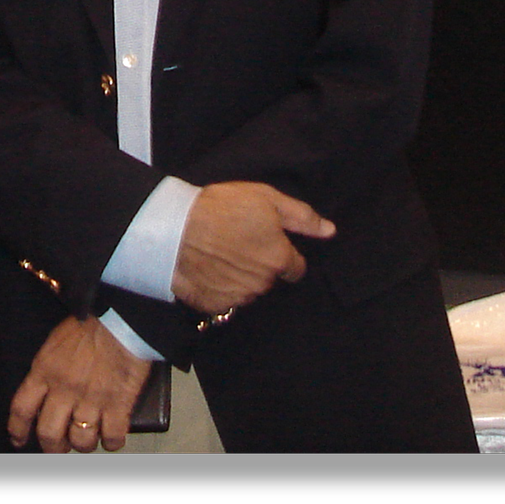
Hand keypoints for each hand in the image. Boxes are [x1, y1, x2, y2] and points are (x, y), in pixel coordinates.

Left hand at [7, 316, 153, 453]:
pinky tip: (112, 436)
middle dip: (53, 447)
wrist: (122, 315)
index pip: (22, 409)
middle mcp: (64, 389)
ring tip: (88, 439)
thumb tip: (47, 390)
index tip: (19, 440)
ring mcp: (91, 399)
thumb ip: (48, 369)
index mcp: (45, 371)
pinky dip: (112, 441)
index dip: (18, 430)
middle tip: (58, 448)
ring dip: (84, 445)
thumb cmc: (92, 322)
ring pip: (81, 441)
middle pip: (49, 434)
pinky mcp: (118, 404)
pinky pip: (112, 437)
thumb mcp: (56, 342)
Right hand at [170, 181, 334, 316]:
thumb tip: (330, 231)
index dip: (284, 254)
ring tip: (221, 253)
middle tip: (239, 241)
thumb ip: (302, 217)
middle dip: (261, 264)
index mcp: (279, 259)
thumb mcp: (266, 198)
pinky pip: (225, 299)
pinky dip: (220, 287)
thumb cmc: (221, 208)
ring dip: (241, 276)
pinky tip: (209, 268)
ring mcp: (238, 297)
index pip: (296, 268)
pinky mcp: (214, 305)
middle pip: (270, 278)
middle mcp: (263, 283)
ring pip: (249, 289)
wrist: (174, 228)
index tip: (267, 242)